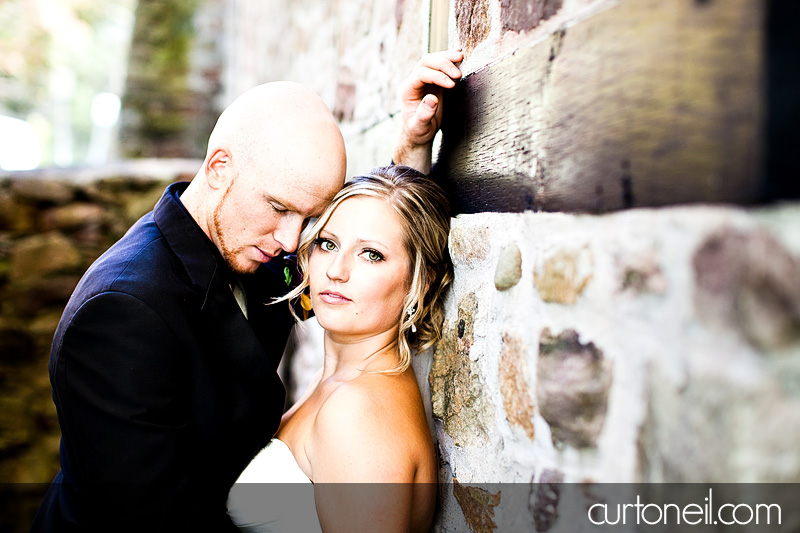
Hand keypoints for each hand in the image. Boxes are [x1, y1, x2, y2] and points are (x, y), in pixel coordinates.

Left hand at [393, 49, 463, 172]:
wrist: (418, 132)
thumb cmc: (417, 131)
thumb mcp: (419, 127)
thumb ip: (424, 114)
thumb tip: (432, 99)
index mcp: (407, 90)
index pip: (421, 74)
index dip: (437, 76)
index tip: (451, 84)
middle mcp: (413, 81)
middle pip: (426, 61)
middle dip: (443, 63)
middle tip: (458, 74)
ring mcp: (423, 78)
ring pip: (433, 59)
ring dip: (447, 57)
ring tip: (461, 57)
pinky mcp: (433, 79)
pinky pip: (440, 64)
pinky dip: (449, 59)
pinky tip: (458, 56)